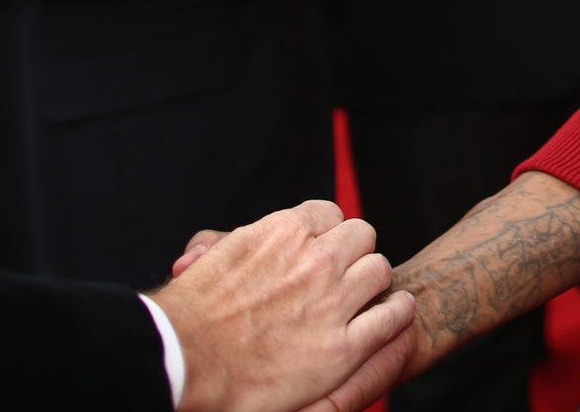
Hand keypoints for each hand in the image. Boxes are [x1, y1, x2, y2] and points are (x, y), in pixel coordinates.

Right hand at [151, 199, 413, 411]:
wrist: (182, 365)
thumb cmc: (186, 317)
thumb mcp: (206, 260)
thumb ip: (223, 243)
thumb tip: (212, 247)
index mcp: (284, 232)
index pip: (329, 214)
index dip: (326, 234)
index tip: (320, 250)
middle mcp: (316, 260)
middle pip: (362, 236)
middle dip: (353, 253)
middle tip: (343, 273)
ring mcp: (333, 303)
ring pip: (380, 270)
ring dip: (372, 281)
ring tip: (364, 296)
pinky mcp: (342, 348)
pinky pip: (391, 316)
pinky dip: (397, 313)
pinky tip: (394, 314)